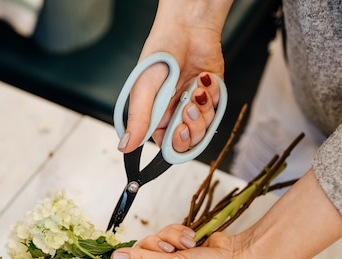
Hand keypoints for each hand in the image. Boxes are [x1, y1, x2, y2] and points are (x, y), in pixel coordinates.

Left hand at [110, 170, 341, 258]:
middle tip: (171, 249)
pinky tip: (194, 240)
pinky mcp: (181, 245)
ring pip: (156, 238)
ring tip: (189, 245)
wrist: (241, 258)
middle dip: (157, 244)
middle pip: (141, 250)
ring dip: (172, 236)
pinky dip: (180, 232)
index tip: (130, 251)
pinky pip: (169, 232)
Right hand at [117, 0, 232, 154]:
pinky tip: (203, 80)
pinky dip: (213, 96)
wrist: (187, 29)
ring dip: (203, 109)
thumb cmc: (160, 54)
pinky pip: (216, 110)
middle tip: (189, 107)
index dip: (176, 143)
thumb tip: (124, 147)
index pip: (167, 145)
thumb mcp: (143, 90)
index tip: (179, 131)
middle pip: (189, 141)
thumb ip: (137, 121)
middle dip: (193, 127)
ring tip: (196, 89)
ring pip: (205, 128)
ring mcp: (193, 106)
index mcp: (155, 117)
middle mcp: (174, 114)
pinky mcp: (210, 97)